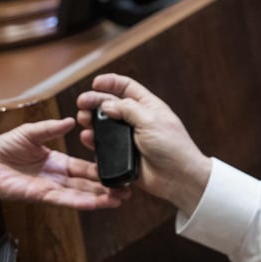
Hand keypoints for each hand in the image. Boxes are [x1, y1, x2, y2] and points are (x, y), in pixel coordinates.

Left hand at [0, 118, 126, 220]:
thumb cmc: (3, 148)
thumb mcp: (31, 132)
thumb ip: (51, 128)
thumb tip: (71, 120)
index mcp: (57, 162)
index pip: (84, 168)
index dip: (100, 171)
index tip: (118, 171)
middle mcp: (56, 177)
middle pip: (87, 185)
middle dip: (107, 188)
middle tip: (128, 191)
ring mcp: (49, 188)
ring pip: (79, 195)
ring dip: (99, 198)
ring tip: (119, 200)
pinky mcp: (39, 196)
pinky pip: (63, 199)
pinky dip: (79, 202)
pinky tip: (95, 203)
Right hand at [76, 74, 210, 216]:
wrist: (179, 179)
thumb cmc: (173, 147)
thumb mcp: (151, 121)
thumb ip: (128, 109)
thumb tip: (107, 104)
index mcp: (148, 106)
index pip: (127, 87)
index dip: (110, 82)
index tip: (95, 83)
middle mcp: (137, 120)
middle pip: (111, 105)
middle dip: (95, 101)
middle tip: (81, 103)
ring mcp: (130, 138)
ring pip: (105, 125)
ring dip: (92, 120)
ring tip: (83, 120)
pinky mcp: (124, 156)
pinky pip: (105, 146)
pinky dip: (94, 141)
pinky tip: (87, 138)